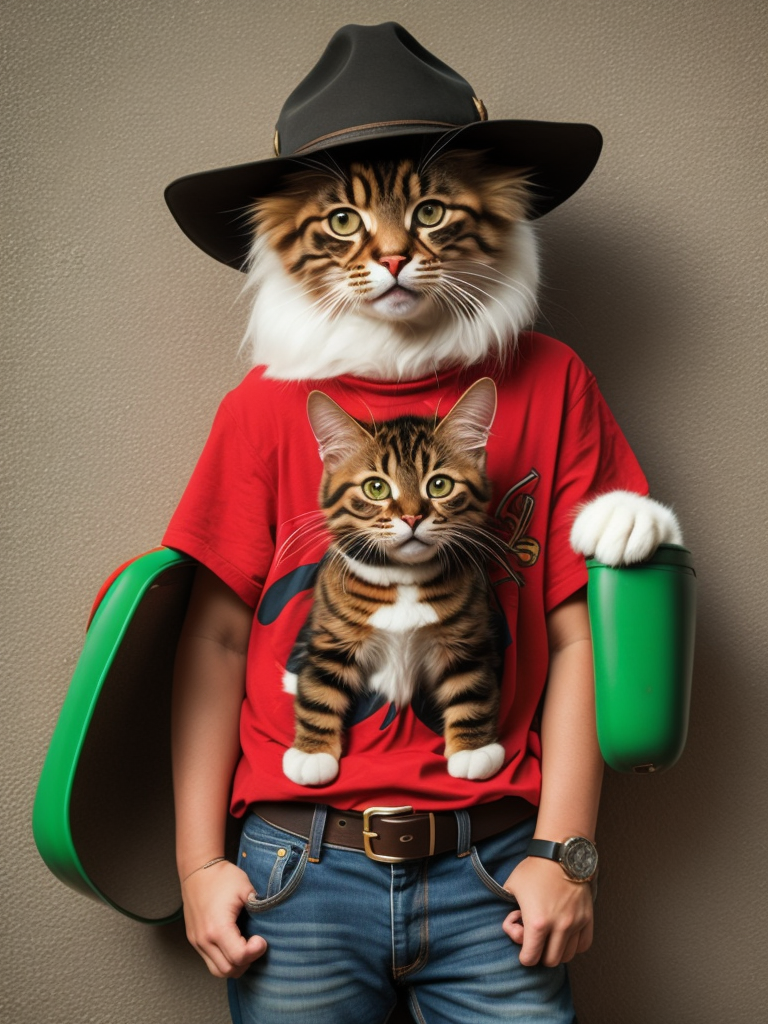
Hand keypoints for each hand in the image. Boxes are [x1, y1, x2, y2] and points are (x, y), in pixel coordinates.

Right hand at [181, 860, 266, 977]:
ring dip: (234, 965)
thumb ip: (258, 905)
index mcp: (218, 927)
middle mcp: (204, 940)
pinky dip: (224, 959)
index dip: (255, 952)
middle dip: (246, 962)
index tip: (261, 939)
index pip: (239, 957)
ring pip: (218, 971)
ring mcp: (197, 942)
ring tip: (245, 948)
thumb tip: (270, 919)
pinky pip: (210, 961)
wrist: (197, 870)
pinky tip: (233, 945)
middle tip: (255, 944)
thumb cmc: (222, 877)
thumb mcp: (245, 887)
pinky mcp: (194, 940)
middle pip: (228, 970)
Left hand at [502, 856, 593, 966]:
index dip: (523, 956)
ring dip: (557, 950)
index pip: (530, 958)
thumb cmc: (533, 869)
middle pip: (550, 961)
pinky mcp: (588, 917)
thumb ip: (509, 912)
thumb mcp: (511, 887)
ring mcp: (576, 922)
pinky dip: (574, 945)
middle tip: (536, 937)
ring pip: (568, 955)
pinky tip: (565, 934)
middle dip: (540, 954)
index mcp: (537, 922)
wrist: (559, 852)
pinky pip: (584, 944)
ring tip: (550, 934)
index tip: (522, 945)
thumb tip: (516, 928)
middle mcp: (559, 926)